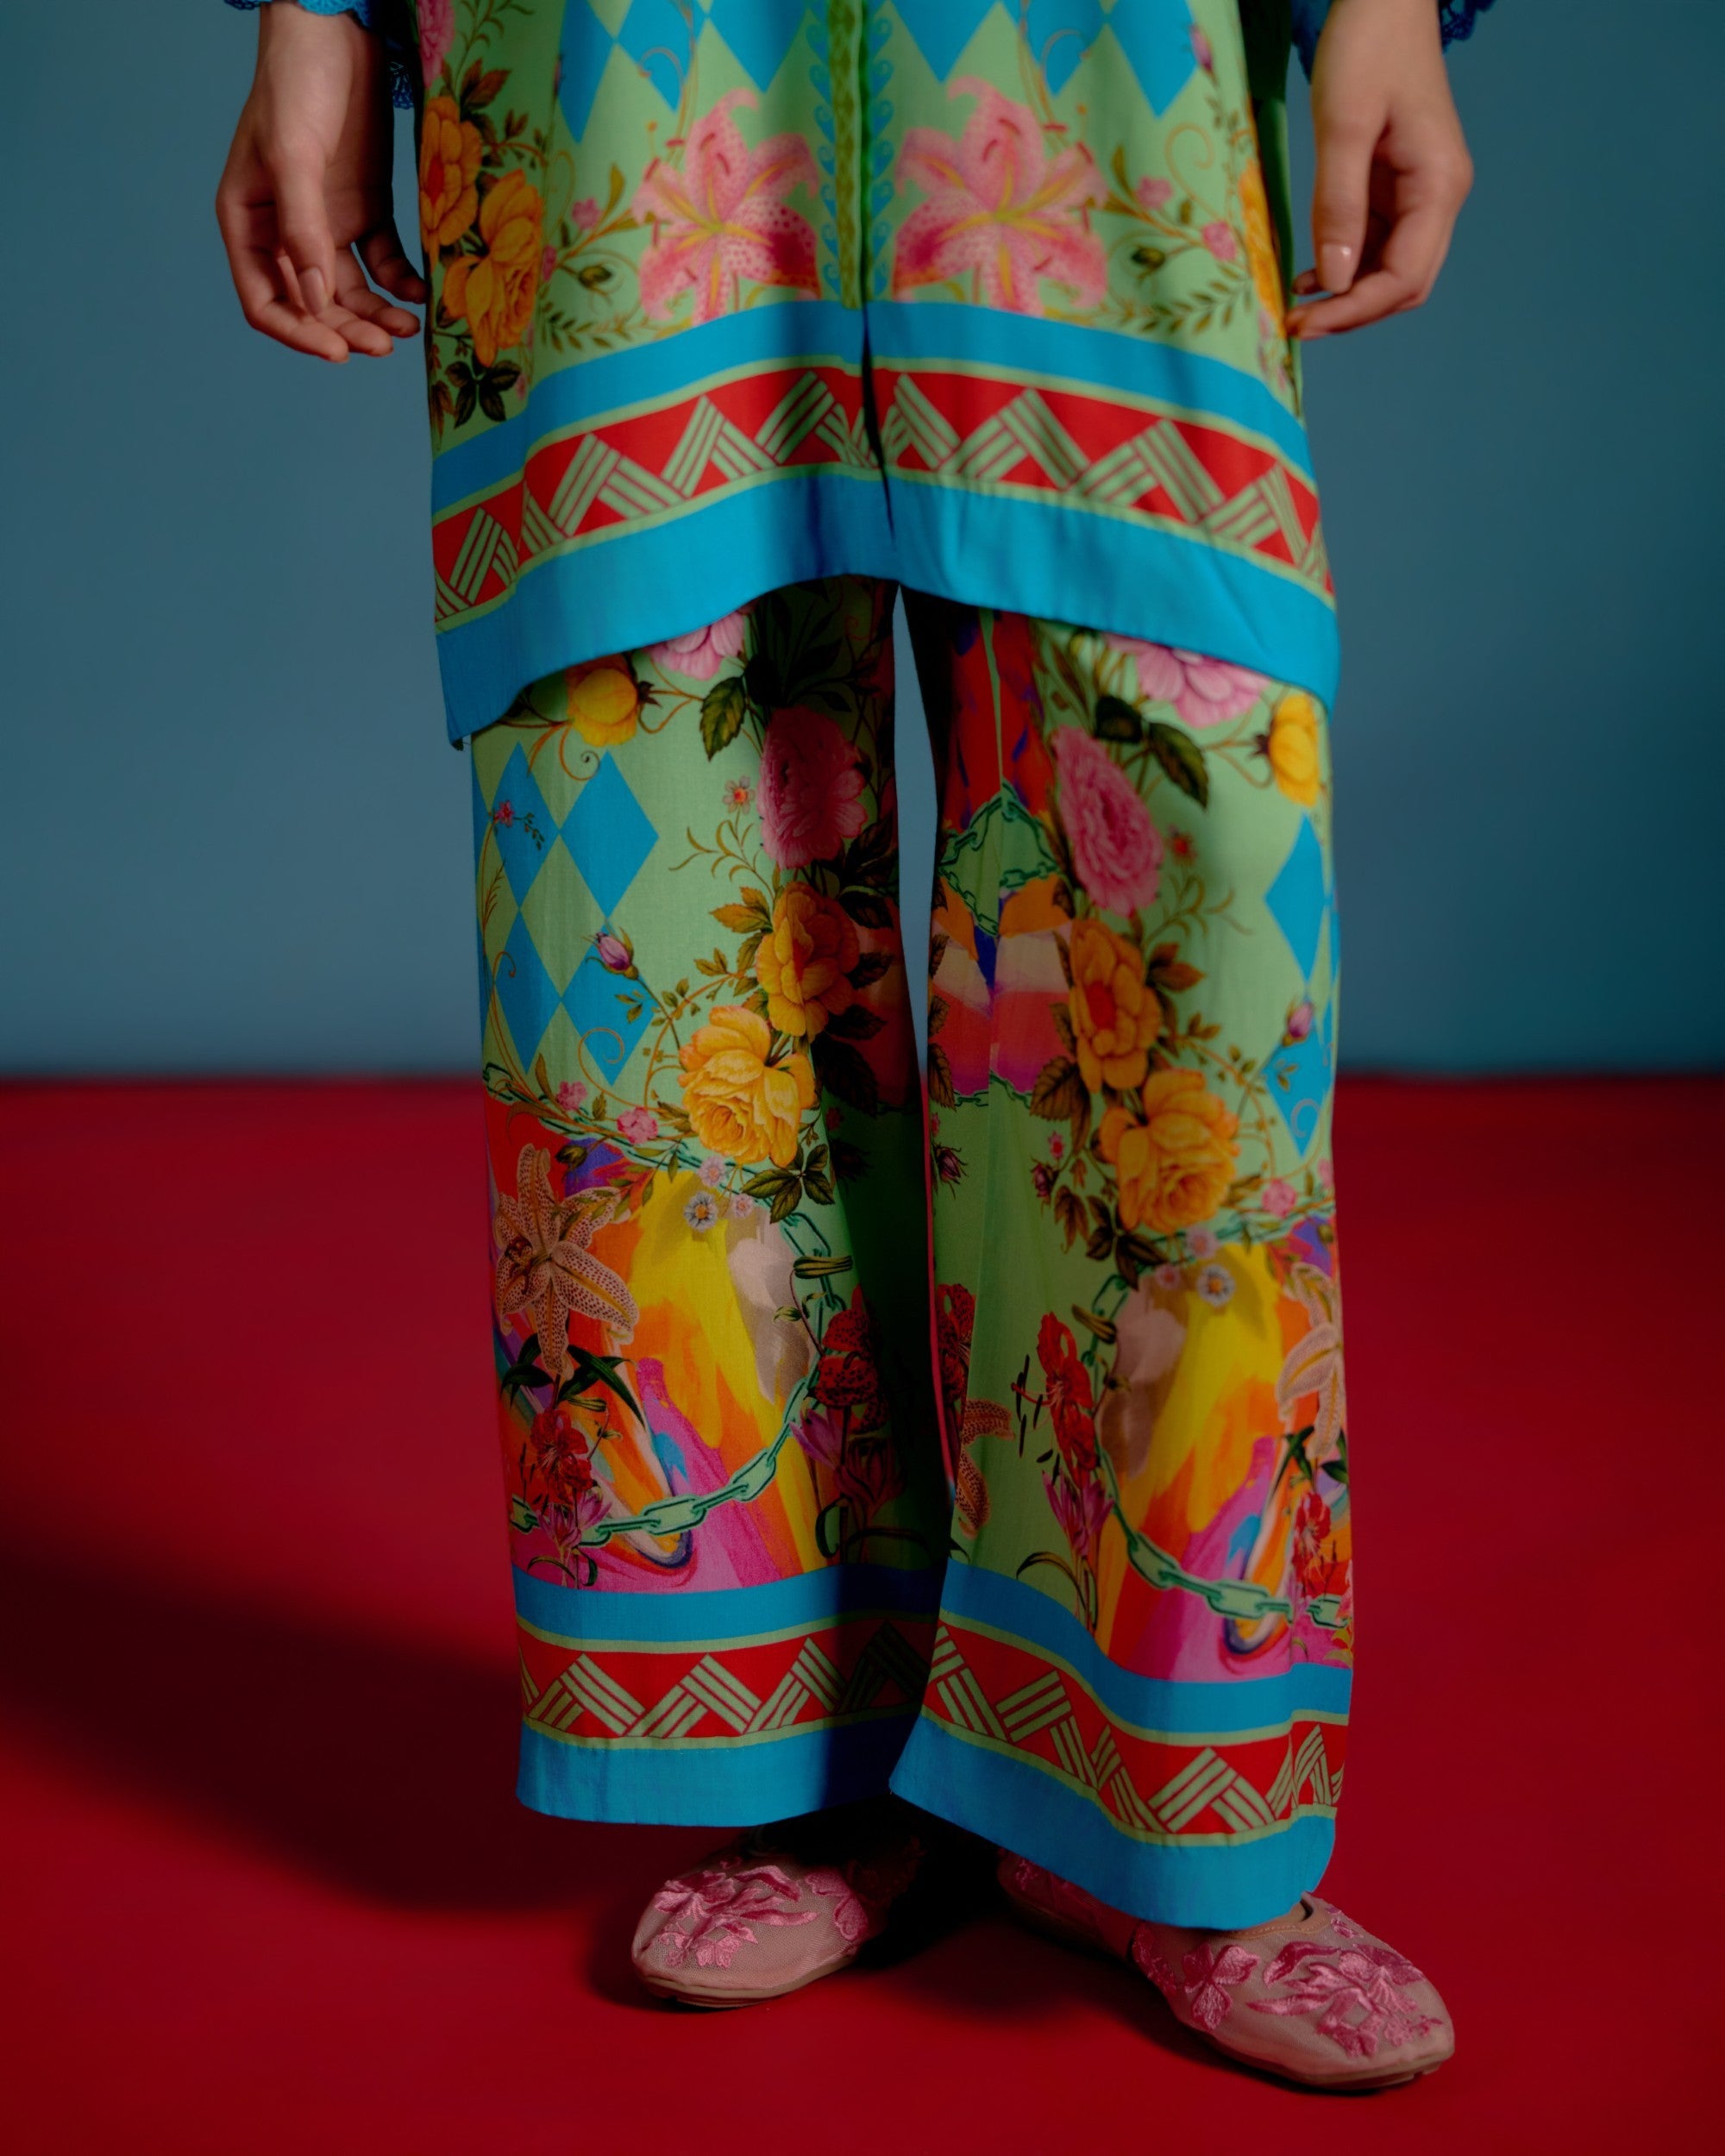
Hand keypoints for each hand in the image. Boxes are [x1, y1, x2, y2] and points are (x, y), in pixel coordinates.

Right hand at [216, 3, 425, 362]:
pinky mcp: (364, 207)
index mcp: (249, 223)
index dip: (299, 333)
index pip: (265, 301)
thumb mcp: (293, 157)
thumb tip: (317, 302)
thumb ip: (303, 232)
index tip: (339, 352)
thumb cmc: (297, 84)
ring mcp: (327, 222)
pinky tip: (420, 293)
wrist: (336, 32)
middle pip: (314, 304)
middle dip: (347, 329)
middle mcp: (285, 232)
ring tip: (409, 328)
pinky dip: (400, 282)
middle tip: (386, 345)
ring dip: (377, 314)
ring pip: (351, 290)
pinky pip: (382, 261)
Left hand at [1289, 0, 1472, 339]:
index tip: (1304, 324)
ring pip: (1391, 270)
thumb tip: (1335, 281)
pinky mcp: (1399, 187)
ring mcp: (1422, 194)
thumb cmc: (1366, 47)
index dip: (1356, 310)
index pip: (1405, 276)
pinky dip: (1347, 267)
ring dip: (1348, 295)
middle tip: (1297, 325)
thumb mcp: (1343, 125)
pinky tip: (1310, 274)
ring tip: (1297, 305)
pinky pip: (1378, 244)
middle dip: (1353, 313)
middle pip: (1405, 283)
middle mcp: (1440, 197)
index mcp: (1439, 185)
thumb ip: (1340, 205)